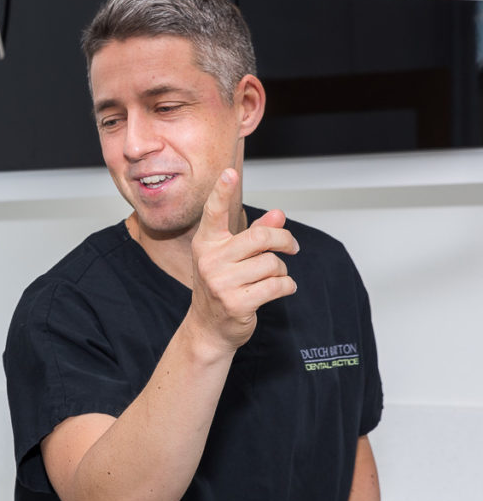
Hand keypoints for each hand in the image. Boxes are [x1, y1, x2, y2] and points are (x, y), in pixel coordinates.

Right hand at [189, 168, 298, 351]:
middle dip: (284, 241)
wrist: (208, 327)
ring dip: (281, 270)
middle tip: (293, 247)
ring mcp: (221, 282)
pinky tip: (280, 289)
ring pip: (272, 264)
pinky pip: (277, 285)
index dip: (222, 192)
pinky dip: (286, 286)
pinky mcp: (236, 302)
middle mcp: (210, 260)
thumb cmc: (222, 285)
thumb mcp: (233, 256)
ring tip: (273, 278)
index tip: (229, 173)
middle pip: (260, 238)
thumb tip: (278, 214)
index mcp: (206, 243)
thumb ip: (255, 233)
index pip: (214, 212)